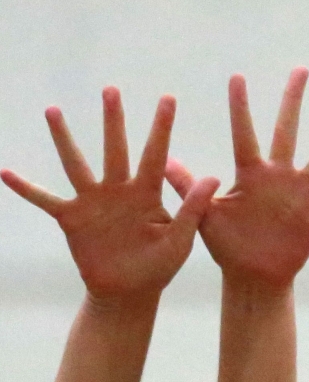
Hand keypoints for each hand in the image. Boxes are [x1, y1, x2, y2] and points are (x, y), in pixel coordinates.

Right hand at [0, 89, 218, 302]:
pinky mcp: (72, 219)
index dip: (162, 127)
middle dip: (113, 120)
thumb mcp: (181, 238)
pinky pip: (45, 200)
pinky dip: (26, 188)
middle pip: (115, 148)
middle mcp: (119, 189)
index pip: (156, 153)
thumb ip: (193, 208)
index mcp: (148, 192)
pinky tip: (6, 172)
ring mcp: (93, 202)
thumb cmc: (159, 266)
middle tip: (111, 89)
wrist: (131, 291)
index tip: (168, 98)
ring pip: (76, 163)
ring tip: (54, 110)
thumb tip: (214, 177)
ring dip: (65, 138)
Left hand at [165, 67, 308, 289]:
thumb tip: (168, 160)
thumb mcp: (206, 216)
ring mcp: (302, 193)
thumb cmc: (228, 245)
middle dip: (291, 101)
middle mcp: (279, 176)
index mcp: (250, 174)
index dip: (239, 107)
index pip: (243, 133)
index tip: (237, 77)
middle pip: (286, 131)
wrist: (252, 274)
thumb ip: (189, 188)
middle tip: (300, 70)